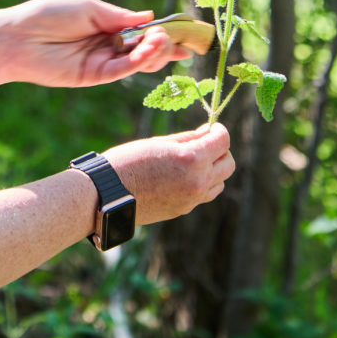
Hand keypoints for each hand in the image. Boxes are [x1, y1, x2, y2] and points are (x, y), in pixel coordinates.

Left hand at [0, 0, 192, 87]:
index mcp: (105, 27)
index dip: (161, 31)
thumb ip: (119, 16)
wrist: (18, 37)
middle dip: (164, 46)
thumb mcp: (89, 8)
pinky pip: (123, 70)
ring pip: (137, 62)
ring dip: (154, 52)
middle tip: (180, 42)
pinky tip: (149, 48)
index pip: (140, 31)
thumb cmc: (48, 15)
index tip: (183, 31)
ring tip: (162, 40)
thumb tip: (149, 16)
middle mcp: (106, 46)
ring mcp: (101, 63)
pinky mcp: (94, 77)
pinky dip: (139, 60)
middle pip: (144, 49)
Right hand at [104, 123, 234, 225]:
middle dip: (220, 150)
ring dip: (213, 169)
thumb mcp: (158, 142)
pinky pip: (204, 194)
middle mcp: (198, 181)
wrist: (107, 194)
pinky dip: (200, 183)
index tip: (212, 127)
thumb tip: (209, 132)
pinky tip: (180, 176)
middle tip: (203, 143)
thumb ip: (188, 138)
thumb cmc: (128, 161)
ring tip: (190, 161)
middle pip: (228, 164)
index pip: (223, 141)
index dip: (219, 130)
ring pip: (220, 182)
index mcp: (192, 159)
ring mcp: (192, 199)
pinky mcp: (184, 210)